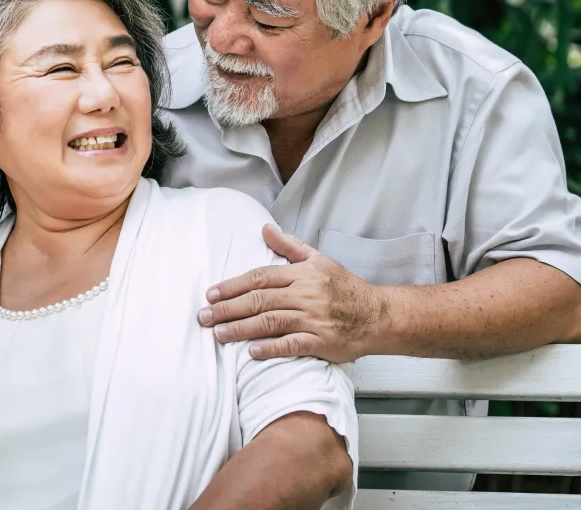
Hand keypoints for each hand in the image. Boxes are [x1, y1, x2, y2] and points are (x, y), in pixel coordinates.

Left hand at [197, 225, 388, 362]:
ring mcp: (313, 318)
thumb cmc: (344, 287)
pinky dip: (272, 348)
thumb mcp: (318, 259)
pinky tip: (252, 352)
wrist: (377, 315)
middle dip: (228, 309)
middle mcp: (305, 294)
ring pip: (270, 322)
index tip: (211, 294)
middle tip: (204, 317)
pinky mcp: (321, 341)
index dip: (233, 285)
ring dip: (241, 329)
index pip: (260, 277)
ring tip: (218, 334)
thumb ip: (289, 245)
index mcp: (302, 274)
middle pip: (259, 300)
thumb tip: (264, 227)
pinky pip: (292, 345)